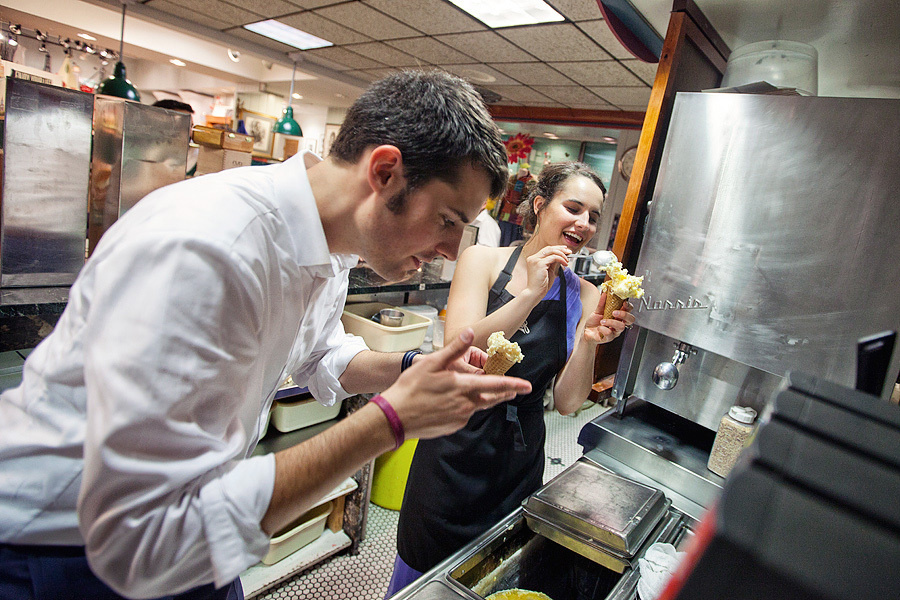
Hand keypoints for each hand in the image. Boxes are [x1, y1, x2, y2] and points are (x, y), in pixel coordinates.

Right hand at [382, 329, 531, 439]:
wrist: (395, 418)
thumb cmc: (410, 389)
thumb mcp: (432, 363)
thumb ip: (454, 349)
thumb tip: (470, 332)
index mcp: (462, 386)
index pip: (495, 385)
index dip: (513, 385)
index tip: (527, 386)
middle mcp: (465, 404)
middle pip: (492, 399)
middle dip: (505, 394)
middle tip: (515, 390)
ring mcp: (460, 417)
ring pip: (479, 407)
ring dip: (486, 400)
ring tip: (491, 394)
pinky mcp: (452, 426)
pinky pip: (465, 415)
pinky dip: (467, 407)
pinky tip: (457, 403)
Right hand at [525, 245, 570, 298]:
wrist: (534, 293)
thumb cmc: (541, 285)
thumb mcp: (549, 271)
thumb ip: (554, 263)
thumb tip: (561, 256)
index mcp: (534, 259)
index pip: (546, 250)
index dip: (557, 248)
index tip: (565, 250)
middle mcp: (533, 258)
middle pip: (549, 248)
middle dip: (561, 249)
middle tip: (569, 251)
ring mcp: (535, 260)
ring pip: (551, 251)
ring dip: (562, 254)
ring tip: (567, 260)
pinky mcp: (539, 264)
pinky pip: (553, 258)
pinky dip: (561, 259)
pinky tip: (565, 263)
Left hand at [583, 292, 635, 343]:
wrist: (587, 332)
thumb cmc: (595, 322)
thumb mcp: (598, 311)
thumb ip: (602, 303)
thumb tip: (605, 293)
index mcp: (618, 315)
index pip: (629, 310)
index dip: (629, 306)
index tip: (624, 302)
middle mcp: (619, 323)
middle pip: (631, 319)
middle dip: (624, 314)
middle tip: (614, 312)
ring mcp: (616, 331)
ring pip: (621, 327)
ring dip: (611, 322)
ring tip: (602, 321)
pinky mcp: (609, 338)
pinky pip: (610, 334)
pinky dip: (603, 329)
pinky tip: (599, 328)